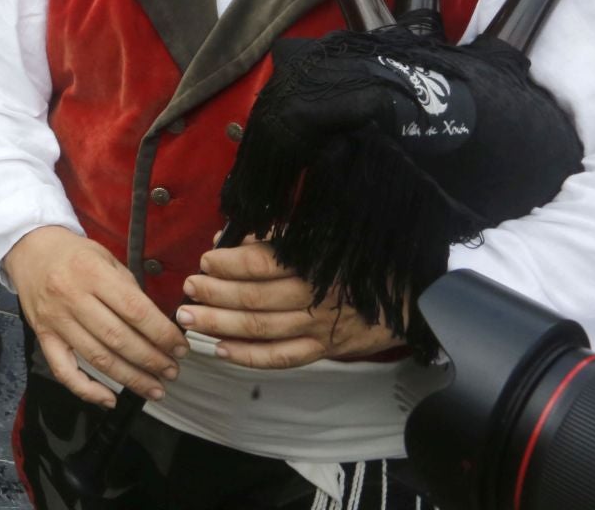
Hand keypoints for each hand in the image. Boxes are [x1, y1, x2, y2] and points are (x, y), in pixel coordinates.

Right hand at [4, 225, 188, 406]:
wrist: (29, 248)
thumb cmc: (73, 253)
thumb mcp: (106, 258)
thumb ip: (129, 290)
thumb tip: (158, 325)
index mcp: (92, 273)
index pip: (134, 310)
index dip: (161, 333)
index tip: (179, 347)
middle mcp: (72, 297)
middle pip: (118, 338)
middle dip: (152, 360)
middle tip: (172, 371)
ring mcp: (56, 320)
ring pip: (97, 358)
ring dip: (130, 378)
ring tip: (155, 388)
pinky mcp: (44, 336)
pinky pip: (64, 370)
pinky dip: (87, 390)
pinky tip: (110, 399)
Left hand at [178, 241, 403, 368]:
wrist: (405, 298)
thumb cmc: (354, 259)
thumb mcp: (320, 237)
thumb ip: (272, 237)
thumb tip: (226, 239)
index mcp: (315, 262)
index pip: (263, 264)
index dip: (229, 263)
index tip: (205, 260)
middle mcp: (317, 297)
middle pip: (256, 298)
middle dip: (215, 295)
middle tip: (188, 290)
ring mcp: (320, 328)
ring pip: (263, 329)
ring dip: (221, 325)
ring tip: (189, 319)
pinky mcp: (323, 351)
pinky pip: (282, 358)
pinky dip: (249, 356)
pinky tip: (220, 350)